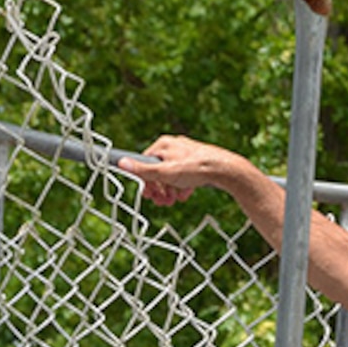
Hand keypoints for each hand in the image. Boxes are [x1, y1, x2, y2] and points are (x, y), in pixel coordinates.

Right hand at [118, 135, 248, 206]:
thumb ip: (143, 170)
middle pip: (159, 170)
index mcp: (163, 145)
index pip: (145, 162)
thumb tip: (121, 163)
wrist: (225, 170)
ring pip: (172, 174)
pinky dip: (183, 186)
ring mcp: (187, 154)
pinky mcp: (198, 162)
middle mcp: (174, 146)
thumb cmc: (196, 168)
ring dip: (170, 190)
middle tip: (162, 202)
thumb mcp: (165, 172)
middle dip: (159, 188)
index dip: (145, 181)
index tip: (147, 194)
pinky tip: (186, 194)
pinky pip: (185, 175)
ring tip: (174, 200)